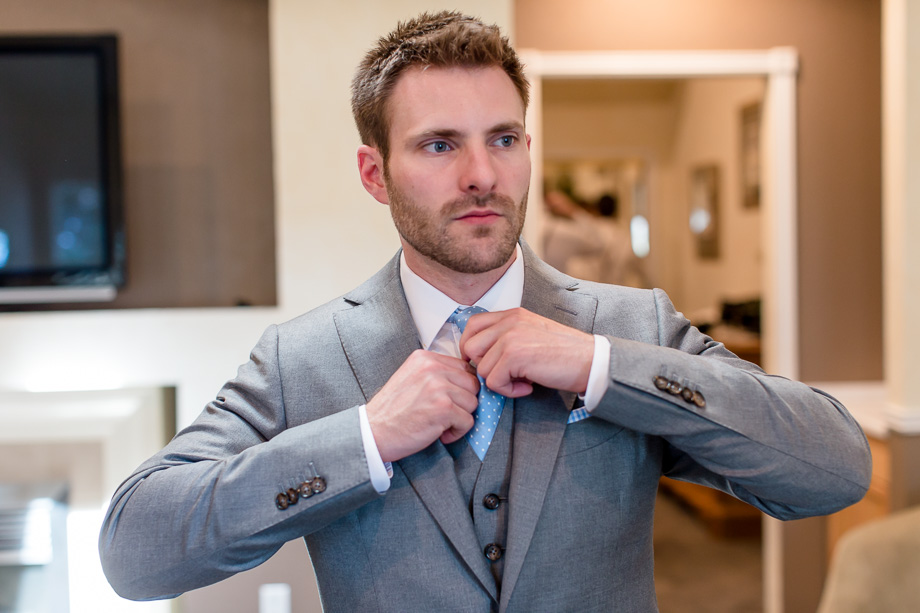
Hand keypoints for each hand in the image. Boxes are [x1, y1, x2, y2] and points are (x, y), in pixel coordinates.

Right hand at [366, 350, 479, 461]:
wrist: (374, 431)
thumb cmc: (392, 410)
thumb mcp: (412, 378)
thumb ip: (436, 374)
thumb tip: (468, 380)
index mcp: (425, 358)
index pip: (464, 367)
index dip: (461, 387)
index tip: (450, 399)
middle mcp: (433, 368)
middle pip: (472, 384)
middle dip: (463, 402)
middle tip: (445, 413)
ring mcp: (439, 387)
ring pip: (473, 403)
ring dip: (460, 417)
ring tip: (439, 422)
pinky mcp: (444, 409)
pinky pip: (468, 421)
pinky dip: (457, 432)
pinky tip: (439, 432)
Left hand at [458, 308, 594, 397]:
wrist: (591, 360)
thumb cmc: (565, 352)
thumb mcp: (532, 334)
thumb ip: (507, 337)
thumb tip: (481, 356)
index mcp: (512, 314)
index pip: (472, 326)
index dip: (473, 348)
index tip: (487, 362)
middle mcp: (508, 322)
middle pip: (469, 347)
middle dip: (483, 366)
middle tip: (506, 373)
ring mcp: (510, 337)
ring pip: (480, 368)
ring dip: (499, 381)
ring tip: (522, 381)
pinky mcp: (514, 356)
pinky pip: (493, 381)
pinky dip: (509, 391)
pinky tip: (528, 387)